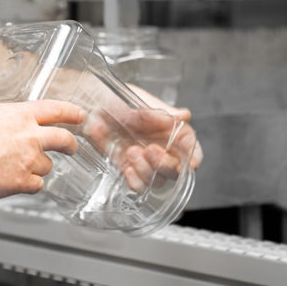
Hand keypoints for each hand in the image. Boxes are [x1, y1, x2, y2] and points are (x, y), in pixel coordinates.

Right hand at [0, 100, 85, 200]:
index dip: (72, 113)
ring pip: (47, 166)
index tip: (81, 116)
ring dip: (37, 168)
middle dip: (71, 145)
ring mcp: (28, 159)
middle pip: (64, 139)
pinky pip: (36, 185)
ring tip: (17, 168)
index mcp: (21, 115)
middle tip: (72, 148)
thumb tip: (12, 127)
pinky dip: (28, 185)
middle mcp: (29, 135)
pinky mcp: (21, 181)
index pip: (57, 110)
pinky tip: (14, 182)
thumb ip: (8, 120)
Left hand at [82, 83, 202, 193]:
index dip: (193, 157)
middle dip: (164, 164)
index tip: (190, 164)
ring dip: (146, 170)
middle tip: (150, 150)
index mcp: (172, 131)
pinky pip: (139, 185)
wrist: (93, 106)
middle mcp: (162, 148)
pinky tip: (127, 168)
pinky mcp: (130, 169)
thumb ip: (162, 113)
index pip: (191, 148)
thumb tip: (184, 116)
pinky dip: (135, 181)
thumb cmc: (119, 99)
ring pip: (158, 179)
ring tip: (131, 152)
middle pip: (176, 169)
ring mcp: (147, 161)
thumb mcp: (141, 102)